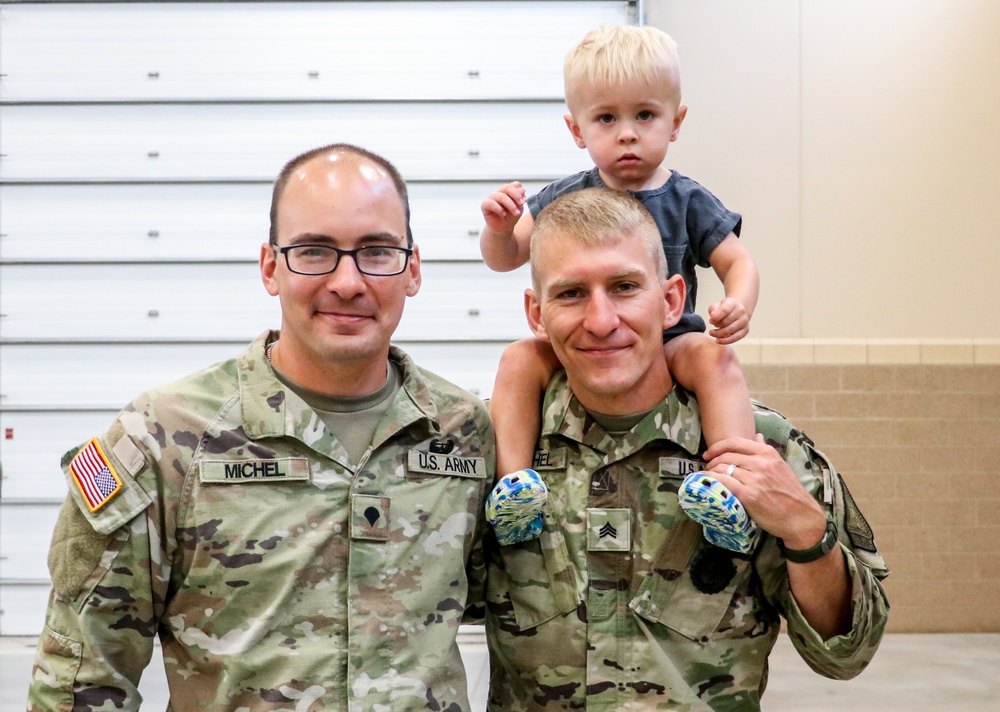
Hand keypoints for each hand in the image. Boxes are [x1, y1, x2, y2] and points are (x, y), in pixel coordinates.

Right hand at [481, 182, 527, 235]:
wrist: (503, 229)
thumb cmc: (511, 217)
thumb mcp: (519, 208)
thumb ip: (520, 199)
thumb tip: (522, 189)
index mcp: (508, 192)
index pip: (514, 185)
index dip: (520, 192)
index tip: (524, 201)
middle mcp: (499, 193)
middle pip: (507, 188)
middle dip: (516, 196)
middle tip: (522, 204)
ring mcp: (491, 198)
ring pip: (500, 196)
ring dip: (510, 204)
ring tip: (516, 213)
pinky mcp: (485, 205)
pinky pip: (490, 203)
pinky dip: (498, 208)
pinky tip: (503, 214)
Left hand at [703, 435, 826, 548]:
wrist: (802, 518)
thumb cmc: (789, 493)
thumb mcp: (780, 466)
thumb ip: (765, 451)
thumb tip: (756, 435)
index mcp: (768, 453)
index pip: (734, 442)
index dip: (717, 447)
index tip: (708, 454)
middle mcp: (761, 463)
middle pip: (726, 456)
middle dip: (712, 462)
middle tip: (707, 470)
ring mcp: (755, 479)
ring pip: (723, 469)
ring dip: (710, 473)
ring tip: (707, 479)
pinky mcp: (750, 496)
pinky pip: (724, 483)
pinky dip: (712, 482)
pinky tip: (707, 485)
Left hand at [707, 298, 749, 343]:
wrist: (737, 311)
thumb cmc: (724, 309)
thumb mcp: (717, 305)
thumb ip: (713, 309)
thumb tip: (713, 316)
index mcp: (733, 303)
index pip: (725, 310)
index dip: (716, 317)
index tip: (710, 321)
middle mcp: (741, 311)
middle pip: (726, 322)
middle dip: (716, 325)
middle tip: (712, 326)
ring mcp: (744, 321)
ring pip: (730, 330)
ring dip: (719, 334)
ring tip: (712, 333)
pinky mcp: (746, 330)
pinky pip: (735, 338)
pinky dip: (726, 341)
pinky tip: (718, 340)